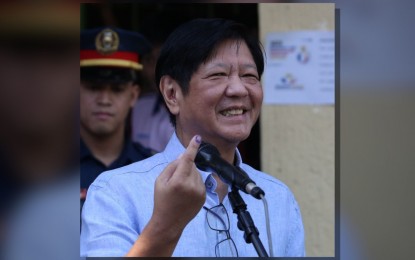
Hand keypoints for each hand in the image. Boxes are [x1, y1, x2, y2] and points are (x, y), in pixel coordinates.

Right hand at [126, 135, 205, 255]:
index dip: (193, 147)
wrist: (169, 222)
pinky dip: (194, 182)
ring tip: (180, 189)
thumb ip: (172, 166)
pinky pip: (200, 181)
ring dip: (190, 175)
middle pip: (192, 165)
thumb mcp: (160, 181)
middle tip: (175, 179)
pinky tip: (186, 193)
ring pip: (197, 173)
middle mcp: (192, 185)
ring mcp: (200, 191)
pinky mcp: (204, 196)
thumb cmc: (161, 200)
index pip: (188, 159)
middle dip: (185, 167)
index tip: (198, 138)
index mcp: (179, 181)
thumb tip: (184, 156)